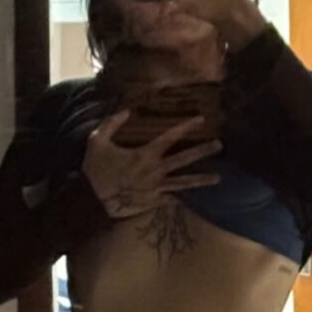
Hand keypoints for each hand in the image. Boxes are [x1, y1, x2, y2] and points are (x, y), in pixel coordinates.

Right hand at [82, 110, 220, 217]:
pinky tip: (195, 198)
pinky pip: (171, 199)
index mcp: (144, 154)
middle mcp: (155, 170)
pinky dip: (183, 198)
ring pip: (183, 183)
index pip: (170, 136)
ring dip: (201, 180)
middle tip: (220, 145)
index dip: (187, 126)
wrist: (91, 200)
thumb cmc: (94, 169)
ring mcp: (155, 188)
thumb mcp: (97, 140)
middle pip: (184, 159)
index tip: (201, 119)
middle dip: (203, 151)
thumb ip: (112, 123)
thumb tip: (126, 110)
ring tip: (218, 179)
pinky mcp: (152, 202)